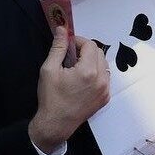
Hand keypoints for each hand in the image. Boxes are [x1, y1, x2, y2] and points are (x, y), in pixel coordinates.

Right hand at [28, 27, 109, 152]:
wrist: (56, 124)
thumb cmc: (50, 97)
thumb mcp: (49, 69)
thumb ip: (58, 47)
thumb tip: (62, 30)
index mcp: (88, 71)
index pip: (90, 45)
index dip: (78, 41)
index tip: (68, 44)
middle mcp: (101, 80)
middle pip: (99, 53)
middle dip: (86, 49)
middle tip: (71, 54)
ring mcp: (105, 90)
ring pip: (104, 65)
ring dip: (92, 60)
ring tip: (76, 66)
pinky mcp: (106, 98)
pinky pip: (105, 77)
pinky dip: (96, 72)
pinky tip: (83, 78)